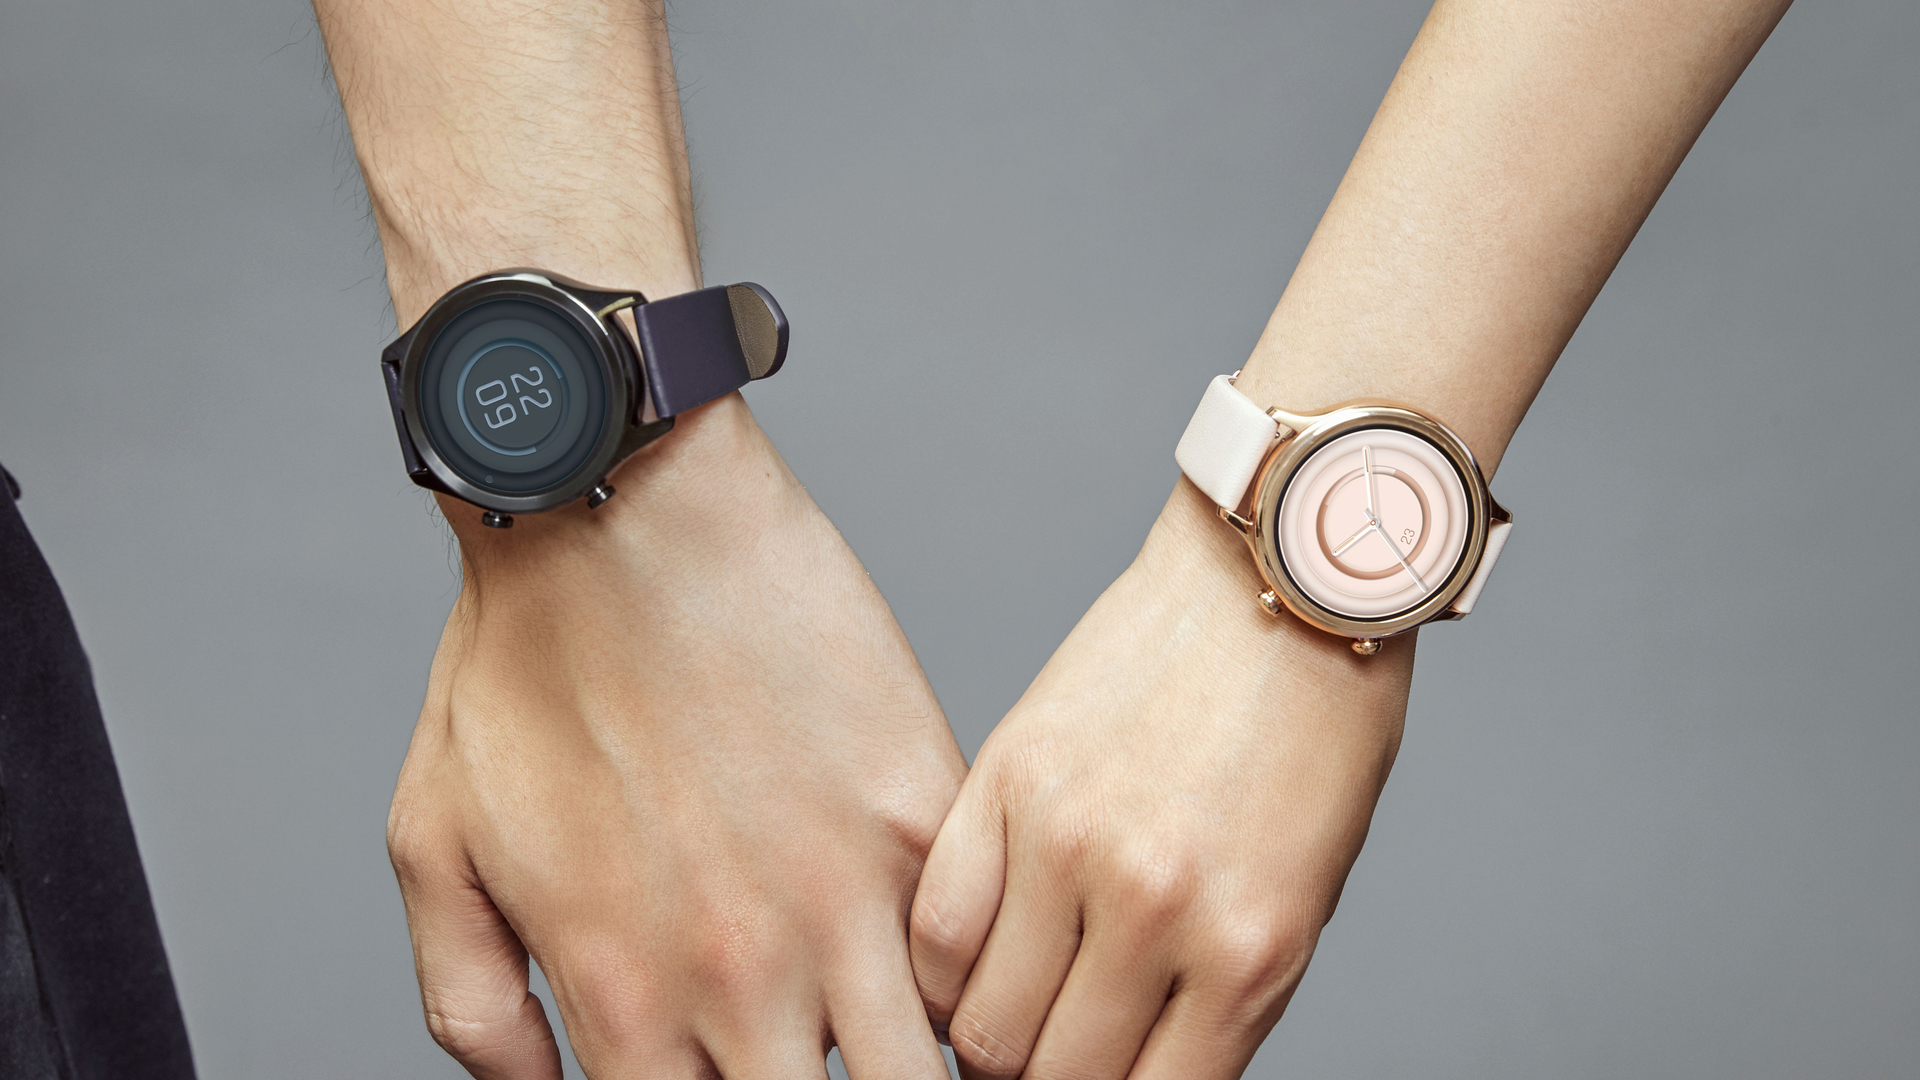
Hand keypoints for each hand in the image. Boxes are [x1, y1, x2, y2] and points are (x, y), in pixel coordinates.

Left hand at [388, 395, 966, 1078]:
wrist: (618, 508)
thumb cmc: (523, 660)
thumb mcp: (434, 846)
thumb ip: (478, 1006)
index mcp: (624, 999)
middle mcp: (744, 976)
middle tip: (810, 1063)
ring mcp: (847, 898)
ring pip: (917, 1074)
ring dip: (908, 1070)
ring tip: (889, 1044)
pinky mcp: (918, 814)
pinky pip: (969, 954)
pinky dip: (957, 983)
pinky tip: (933, 974)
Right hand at [909, 484, 1410, 1078]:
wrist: (1284, 583)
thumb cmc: (1313, 740)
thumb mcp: (1298, 900)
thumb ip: (1210, 1004)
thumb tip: (1121, 1075)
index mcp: (1250, 953)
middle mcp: (1155, 907)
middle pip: (1047, 1076)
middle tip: (1044, 1057)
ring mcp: (1070, 838)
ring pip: (978, 1018)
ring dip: (987, 1032)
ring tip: (1009, 1008)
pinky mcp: (1009, 774)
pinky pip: (937, 923)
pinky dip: (940, 965)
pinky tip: (968, 957)